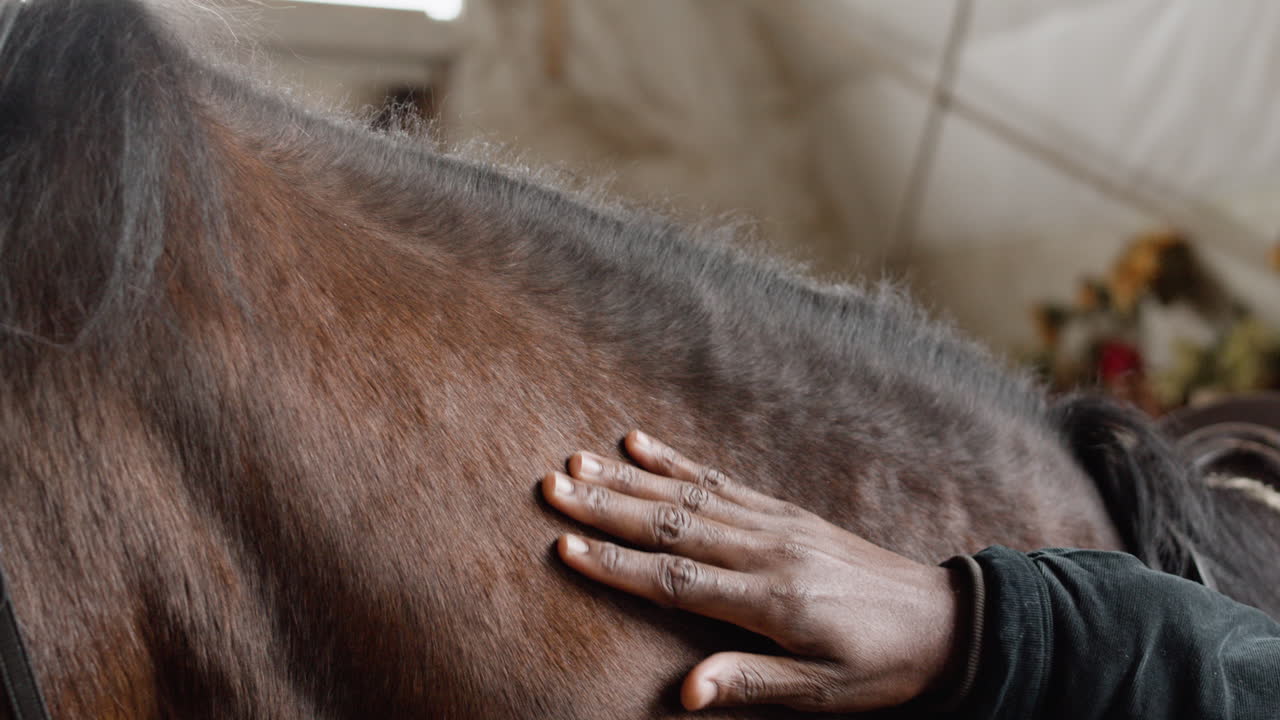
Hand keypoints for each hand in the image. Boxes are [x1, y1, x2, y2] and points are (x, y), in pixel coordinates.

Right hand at [542, 431, 965, 712]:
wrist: (945, 620)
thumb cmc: (882, 666)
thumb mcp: (823, 691)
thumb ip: (752, 682)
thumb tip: (686, 692)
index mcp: (772, 599)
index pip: (677, 581)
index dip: (617, 566)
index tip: (565, 546)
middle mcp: (768, 550)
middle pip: (672, 526)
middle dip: (607, 507)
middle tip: (552, 486)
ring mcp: (777, 524)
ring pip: (690, 497)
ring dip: (630, 479)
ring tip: (579, 460)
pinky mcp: (786, 512)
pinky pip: (724, 482)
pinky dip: (679, 462)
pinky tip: (642, 443)